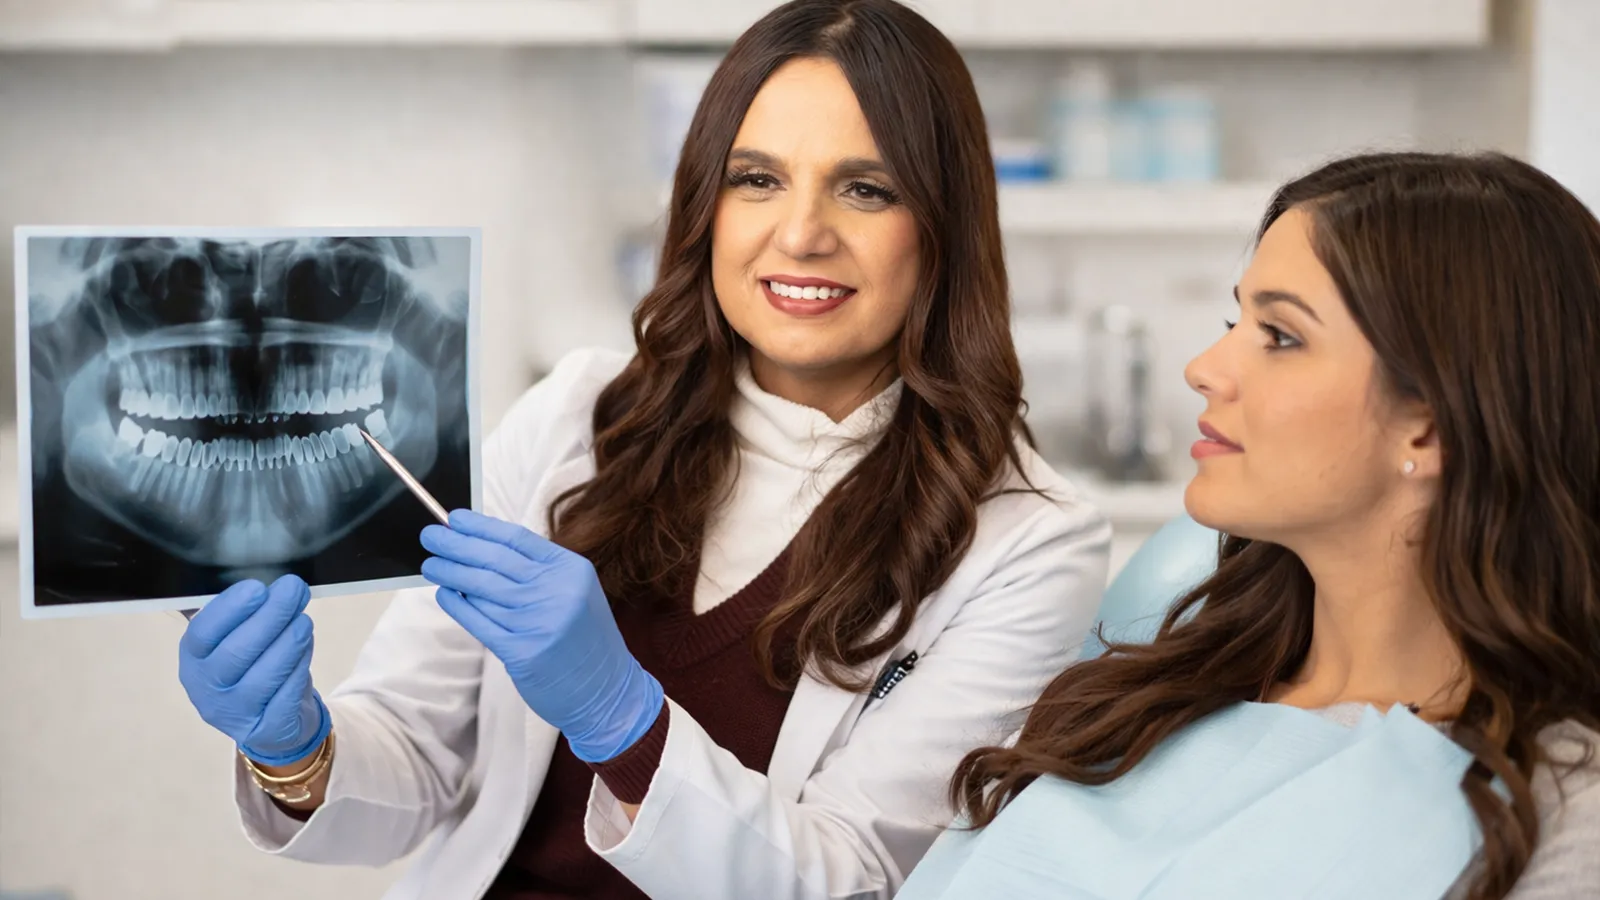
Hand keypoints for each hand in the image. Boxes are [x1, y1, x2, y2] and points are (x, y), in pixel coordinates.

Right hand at [178, 575, 330, 765]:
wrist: (270, 722)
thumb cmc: (252, 669)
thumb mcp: (237, 639)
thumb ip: (244, 613)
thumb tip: (271, 584)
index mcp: (193, 660)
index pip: (202, 634)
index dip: (229, 609)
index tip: (258, 588)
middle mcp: (207, 690)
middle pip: (236, 653)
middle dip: (270, 617)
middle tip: (294, 591)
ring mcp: (235, 714)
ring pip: (263, 676)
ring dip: (288, 642)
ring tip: (304, 621)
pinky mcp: (265, 730)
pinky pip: (285, 696)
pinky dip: (298, 668)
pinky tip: (305, 648)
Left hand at [419, 509, 662, 762]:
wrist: (606, 688)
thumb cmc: (584, 637)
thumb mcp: (574, 591)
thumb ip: (537, 570)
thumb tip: (483, 548)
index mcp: (571, 569)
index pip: (518, 539)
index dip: (482, 526)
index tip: (455, 518)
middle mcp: (556, 591)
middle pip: (495, 560)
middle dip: (456, 545)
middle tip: (430, 535)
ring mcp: (539, 622)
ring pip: (482, 590)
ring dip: (451, 573)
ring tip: (431, 564)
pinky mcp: (522, 651)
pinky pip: (480, 622)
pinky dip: (458, 606)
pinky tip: (445, 593)